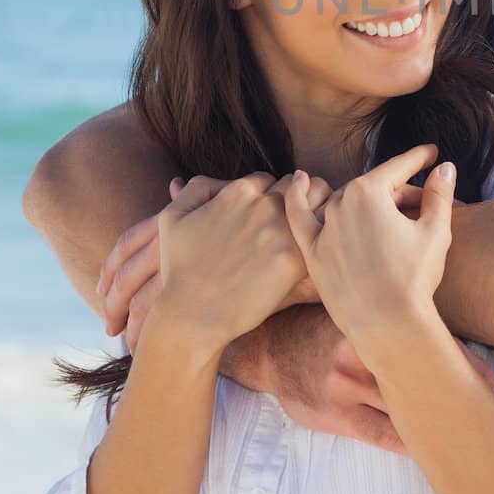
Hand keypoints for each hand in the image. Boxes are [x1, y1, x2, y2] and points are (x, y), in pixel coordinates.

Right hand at [99, 174, 327, 349]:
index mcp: (239, 191)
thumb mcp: (172, 218)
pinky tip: (317, 250)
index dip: (270, 195)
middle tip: (296, 220)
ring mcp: (280, 230)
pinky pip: (319, 235)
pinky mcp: (294, 259)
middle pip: (295, 186)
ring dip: (315, 211)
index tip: (270, 213)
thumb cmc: (180, 269)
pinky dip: (321, 236)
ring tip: (311, 230)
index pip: (269, 179)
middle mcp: (263, 204)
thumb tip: (215, 181)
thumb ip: (195, 189)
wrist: (193, 314)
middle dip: (296, 198)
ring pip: (315, 202)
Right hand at [252, 305, 493, 456]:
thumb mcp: (357, 313)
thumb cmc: (324, 326)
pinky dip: (408, 441)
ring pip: (405, 409)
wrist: (272, 347)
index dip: (466, 366)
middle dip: (458, 395)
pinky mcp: (336, 415)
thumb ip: (394, 321)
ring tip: (467, 430)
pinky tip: (430, 446)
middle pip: (423, 378)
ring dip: (436, 420)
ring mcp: (348, 386)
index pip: (431, 345)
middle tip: (493, 409)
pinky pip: (382, 434)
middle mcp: (364, 352)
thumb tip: (443, 331)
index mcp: (375, 322)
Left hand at [283, 144, 455, 364]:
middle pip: (374, 189)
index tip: (430, 153)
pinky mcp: (312, 252)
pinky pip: (298, 218)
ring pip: (345, 202)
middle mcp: (341, 203)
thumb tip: (444, 167)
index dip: (418, 158)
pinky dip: (295, 197)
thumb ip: (439, 193)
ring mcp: (323, 227)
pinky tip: (296, 180)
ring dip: (365, 199)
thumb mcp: (435, 231)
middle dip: (399, 191)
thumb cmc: (414, 278)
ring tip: (384, 202)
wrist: (387, 325)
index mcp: (369, 192)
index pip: (398, 167)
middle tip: (423, 201)